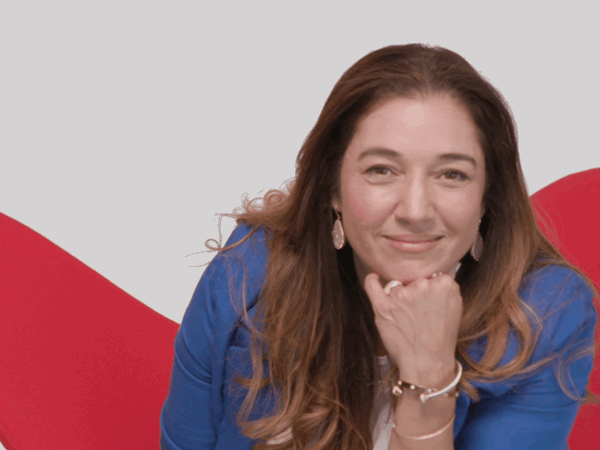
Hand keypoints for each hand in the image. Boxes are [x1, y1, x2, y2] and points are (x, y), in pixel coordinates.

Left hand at [364, 268, 462, 386]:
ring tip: (407, 318)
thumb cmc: (441, 337)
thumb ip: (445, 287)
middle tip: (419, 313)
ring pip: (396, 286)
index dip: (430, 288)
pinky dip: (372, 280)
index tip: (430, 301)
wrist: (427, 362)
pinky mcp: (383, 306)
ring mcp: (401, 295)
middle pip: (414, 280)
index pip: (432, 274)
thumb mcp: (456, 306)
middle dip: (415, 292)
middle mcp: (422, 285)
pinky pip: (372, 285)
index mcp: (444, 284)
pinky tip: (374, 277)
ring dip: (399, 297)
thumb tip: (434, 274)